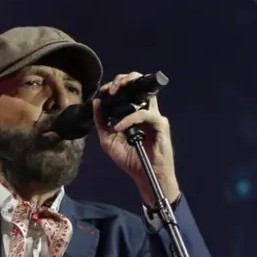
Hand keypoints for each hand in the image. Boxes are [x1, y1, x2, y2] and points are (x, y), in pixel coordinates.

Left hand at [93, 72, 179, 203]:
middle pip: (138, 84)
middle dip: (123, 80)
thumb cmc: (131, 160)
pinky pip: (144, 114)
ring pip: (146, 92)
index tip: (104, 90)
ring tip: (114, 92)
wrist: (146, 176)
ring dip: (129, 87)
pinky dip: (130, 119)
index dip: (116, 85)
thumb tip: (96, 102)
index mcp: (133, 113)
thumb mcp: (108, 140)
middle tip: (111, 88)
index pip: (127, 91)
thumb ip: (102, 122)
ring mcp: (153, 116)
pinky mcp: (160, 124)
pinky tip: (119, 127)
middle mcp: (145, 111)